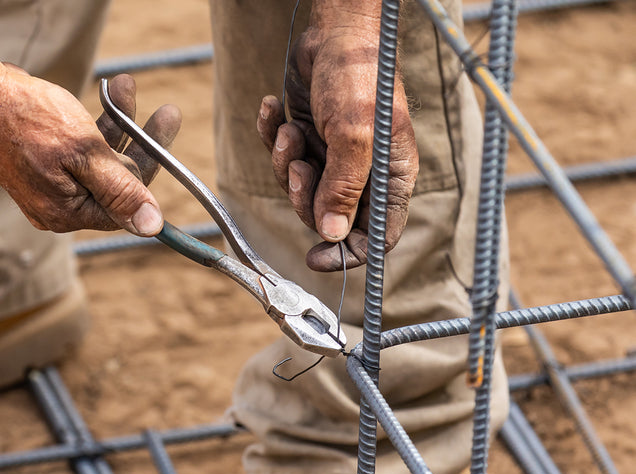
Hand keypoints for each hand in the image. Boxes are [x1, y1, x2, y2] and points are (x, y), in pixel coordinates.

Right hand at [0, 71, 181, 236]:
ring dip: (118, 124)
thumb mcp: (84, 153)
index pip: (125, 203)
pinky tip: (104, 96)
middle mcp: (57, 208)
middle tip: (165, 110)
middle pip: (114, 182)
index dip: (151, 166)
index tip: (169, 126)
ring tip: (125, 86)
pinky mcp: (40, 167)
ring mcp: (47, 188)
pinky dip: (93, 127)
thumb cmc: (27, 119)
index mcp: (67, 213)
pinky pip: (77, 153)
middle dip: (138, 141)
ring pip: (97, 161)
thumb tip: (153, 227)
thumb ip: (121, 190)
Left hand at [257, 21, 417, 270]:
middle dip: (305, 197)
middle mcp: (365, 172)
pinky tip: (273, 110)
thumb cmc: (357, 76)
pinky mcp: (309, 136)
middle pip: (328, 217)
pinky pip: (283, 157)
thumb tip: (333, 235)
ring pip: (301, 189)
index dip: (346, 255)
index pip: (374, 238)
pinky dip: (272, 137)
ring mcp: (335, 155)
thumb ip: (344, 189)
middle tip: (299, 166)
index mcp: (390, 177)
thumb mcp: (354, 136)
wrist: (334, 28)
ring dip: (286, 163)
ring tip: (290, 131)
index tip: (315, 257)